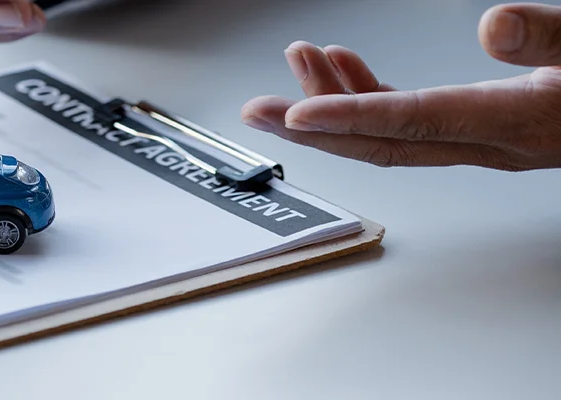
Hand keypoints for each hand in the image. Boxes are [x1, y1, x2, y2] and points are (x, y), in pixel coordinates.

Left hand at [241, 3, 560, 170]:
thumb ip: (553, 34)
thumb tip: (492, 25)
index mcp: (519, 122)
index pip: (416, 123)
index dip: (349, 119)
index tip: (295, 114)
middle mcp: (496, 143)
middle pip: (384, 144)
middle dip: (311, 128)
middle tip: (254, 110)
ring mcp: (490, 141)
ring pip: (393, 134)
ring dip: (334, 102)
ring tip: (297, 62)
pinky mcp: (490, 128)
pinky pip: (415, 123)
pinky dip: (371, 97)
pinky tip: (347, 68)